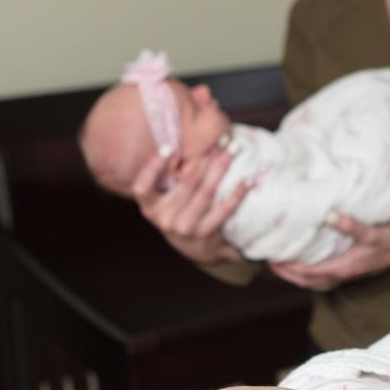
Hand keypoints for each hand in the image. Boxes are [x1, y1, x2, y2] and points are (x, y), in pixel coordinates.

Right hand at [131, 146, 250, 263]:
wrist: (195, 250)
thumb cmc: (181, 214)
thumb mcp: (166, 202)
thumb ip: (168, 179)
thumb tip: (181, 142)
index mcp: (150, 208)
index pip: (142, 187)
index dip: (152, 168)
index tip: (168, 148)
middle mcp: (164, 219)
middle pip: (187, 183)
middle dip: (206, 157)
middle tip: (222, 139)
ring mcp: (184, 228)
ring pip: (206, 192)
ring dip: (222, 167)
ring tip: (234, 150)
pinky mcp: (204, 235)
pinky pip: (223, 209)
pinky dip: (236, 194)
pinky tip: (246, 181)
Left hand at [269, 216, 389, 290]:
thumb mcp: (374, 232)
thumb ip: (352, 226)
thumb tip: (329, 216)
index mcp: (345, 267)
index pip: (308, 273)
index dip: (289, 269)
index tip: (272, 259)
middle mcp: (343, 274)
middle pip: (307, 281)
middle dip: (287, 274)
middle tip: (269, 263)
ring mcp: (347, 273)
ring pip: (314, 281)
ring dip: (296, 275)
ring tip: (282, 263)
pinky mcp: (351, 269)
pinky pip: (323, 276)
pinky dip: (309, 272)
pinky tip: (304, 261)